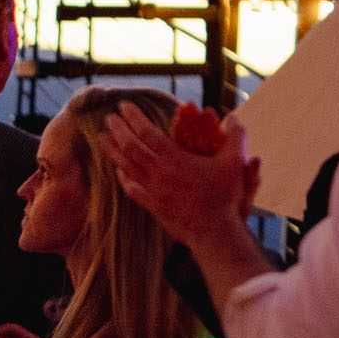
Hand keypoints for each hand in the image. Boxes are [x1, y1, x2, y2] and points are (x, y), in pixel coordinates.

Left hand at [107, 110, 259, 239]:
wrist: (213, 231)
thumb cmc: (224, 195)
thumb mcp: (235, 162)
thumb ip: (235, 136)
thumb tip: (233, 117)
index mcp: (175, 159)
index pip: (148, 133)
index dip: (134, 118)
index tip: (124, 105)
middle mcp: (159, 173)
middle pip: (130, 148)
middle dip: (118, 130)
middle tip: (109, 117)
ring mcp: (153, 191)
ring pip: (126, 167)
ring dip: (113, 151)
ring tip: (103, 138)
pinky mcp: (153, 205)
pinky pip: (132, 189)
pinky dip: (123, 177)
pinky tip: (119, 171)